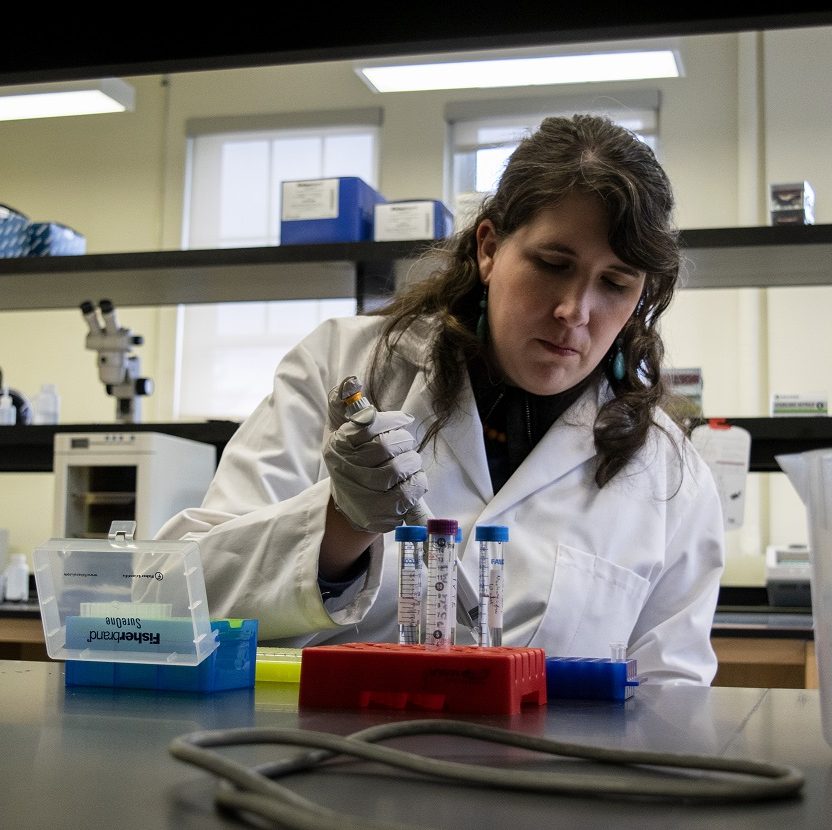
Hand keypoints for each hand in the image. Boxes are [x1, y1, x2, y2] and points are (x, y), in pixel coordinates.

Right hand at [323, 408, 428, 533]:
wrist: (352, 504)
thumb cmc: (353, 459)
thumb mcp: (342, 429)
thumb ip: (344, 402)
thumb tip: (351, 382)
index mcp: (339, 445)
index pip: (368, 425)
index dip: (391, 420)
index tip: (403, 420)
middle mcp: (346, 470)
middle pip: (385, 446)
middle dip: (403, 440)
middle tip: (406, 443)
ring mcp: (362, 495)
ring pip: (398, 469)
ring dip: (412, 461)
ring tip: (409, 462)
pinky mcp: (379, 514)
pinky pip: (408, 493)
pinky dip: (417, 482)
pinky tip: (413, 479)